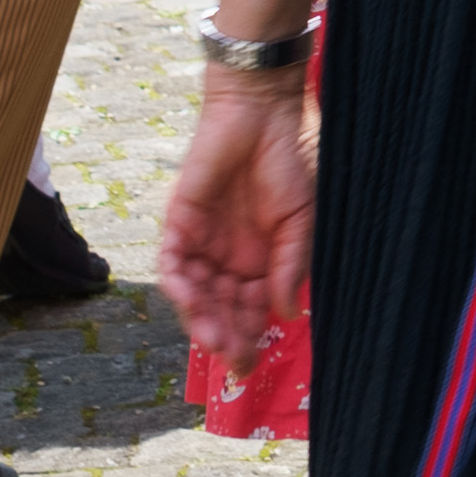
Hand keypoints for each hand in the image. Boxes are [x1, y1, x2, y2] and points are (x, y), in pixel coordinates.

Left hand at [155, 78, 316, 367]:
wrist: (264, 110)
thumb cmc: (291, 158)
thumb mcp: (302, 220)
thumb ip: (291, 266)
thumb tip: (287, 314)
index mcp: (261, 260)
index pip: (251, 310)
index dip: (250, 338)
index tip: (250, 366)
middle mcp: (228, 257)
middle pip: (221, 309)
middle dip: (226, 337)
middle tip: (234, 361)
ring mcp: (202, 241)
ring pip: (195, 294)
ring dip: (202, 319)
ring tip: (215, 341)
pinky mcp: (180, 221)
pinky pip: (173, 263)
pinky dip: (178, 285)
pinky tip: (190, 302)